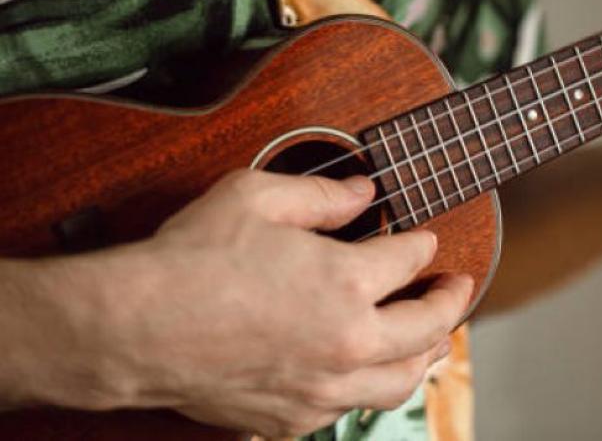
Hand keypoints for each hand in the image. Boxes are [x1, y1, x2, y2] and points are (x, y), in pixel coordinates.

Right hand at [14, 170, 471, 437]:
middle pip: (424, 328)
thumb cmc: (191, 259)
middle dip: (449, 302)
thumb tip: (365, 191)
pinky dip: (372, 387)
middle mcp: (346, 342)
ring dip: (426, 355)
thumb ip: (322, 193)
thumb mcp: (257, 196)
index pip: (408, 259)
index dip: (422, 243)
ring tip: (437, 340)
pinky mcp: (291, 417)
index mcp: (347, 282)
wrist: (135, 328)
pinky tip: (369, 372)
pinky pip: (350, 407)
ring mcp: (321, 387)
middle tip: (459, 287)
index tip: (425, 237)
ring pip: (399, 381)